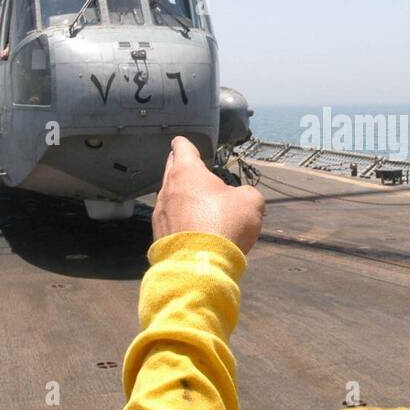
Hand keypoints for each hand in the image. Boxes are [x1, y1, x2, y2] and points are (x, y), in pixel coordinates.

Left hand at [152, 136, 264, 254]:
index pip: (182, 147)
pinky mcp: (158, 234)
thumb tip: (242, 197)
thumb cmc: (225, 225)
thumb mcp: (251, 202)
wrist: (200, 266)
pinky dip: (180, 220)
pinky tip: (193, 228)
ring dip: (182, 197)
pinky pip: (170, 220)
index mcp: (187, 172)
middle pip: (171, 169)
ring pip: (169, 196)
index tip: (186, 143)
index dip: (187, 144)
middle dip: (181, 167)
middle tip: (193, 170)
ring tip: (198, 204)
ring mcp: (160, 213)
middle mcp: (167, 188)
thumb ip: (246, 192)